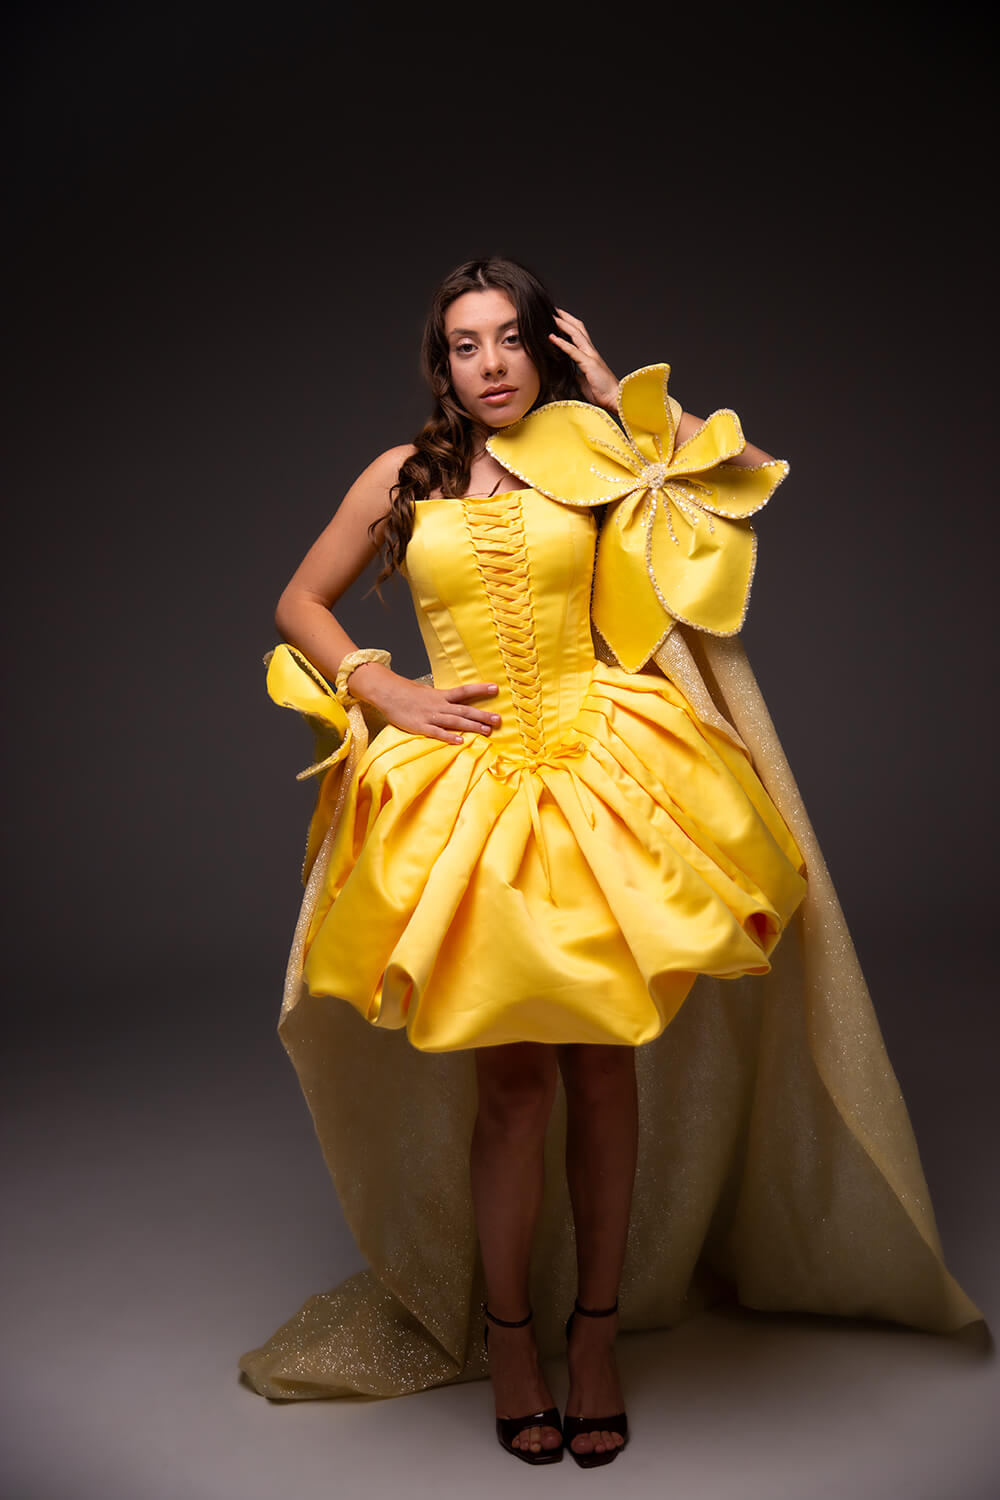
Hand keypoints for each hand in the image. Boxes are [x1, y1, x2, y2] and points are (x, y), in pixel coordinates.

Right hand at [346, 662, 500, 744]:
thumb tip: (454, 699)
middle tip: (498, 719)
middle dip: (482, 715)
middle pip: (464, 709)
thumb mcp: (427, 691)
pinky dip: (449, 736)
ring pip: (455, 721)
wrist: (386, 693)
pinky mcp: (421, 726)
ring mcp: (431, 716)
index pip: (465, 691)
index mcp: (441, 695)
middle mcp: (439, 705)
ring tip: (487, 731)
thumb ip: (441, 697)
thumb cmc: (406, 692)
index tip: (496, 687)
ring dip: (471, 726)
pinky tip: (460, 741)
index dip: (480, 689)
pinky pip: (437, 732)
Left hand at [549, 308, 617, 410]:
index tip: (557, 318)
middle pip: (578, 328)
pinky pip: (573, 351)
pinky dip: (562, 343)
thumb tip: (570, 374)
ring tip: (551, 317)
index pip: (579, 334)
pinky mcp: (589, 364)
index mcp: (590, 355)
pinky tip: (552, 338)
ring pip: (576, 334)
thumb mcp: (584, 382)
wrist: (614, 399)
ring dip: (563, 324)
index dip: (569, 324)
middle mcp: (591, 352)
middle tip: (553, 309)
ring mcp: (591, 356)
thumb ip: (578, 375)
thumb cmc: (601, 393)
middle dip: (566, 317)